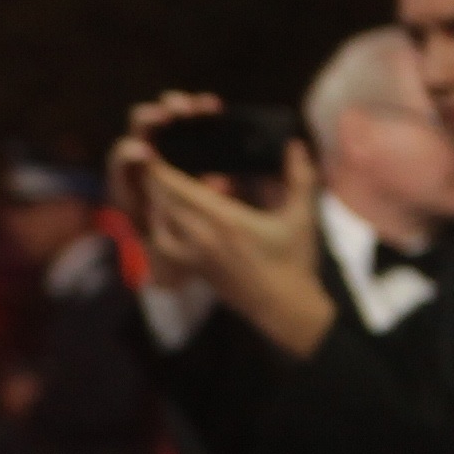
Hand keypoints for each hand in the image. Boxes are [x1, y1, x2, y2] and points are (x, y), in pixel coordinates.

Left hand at [113, 92, 333, 357]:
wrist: (283, 308)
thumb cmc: (294, 261)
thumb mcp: (302, 217)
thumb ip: (299, 178)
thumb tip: (294, 145)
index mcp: (224, 222)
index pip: (179, 189)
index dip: (160, 168)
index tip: (151, 148)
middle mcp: (200, 238)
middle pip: (161, 200)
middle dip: (154, 177)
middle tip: (152, 156)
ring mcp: (191, 254)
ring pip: (158, 219)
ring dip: (155, 197)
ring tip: (158, 178)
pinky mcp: (189, 266)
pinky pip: (161, 239)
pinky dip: (159, 220)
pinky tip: (165, 211)